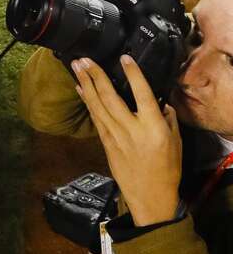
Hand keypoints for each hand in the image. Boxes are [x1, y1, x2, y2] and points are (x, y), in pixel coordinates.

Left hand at [72, 55, 183, 226]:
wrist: (149, 195)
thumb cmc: (167, 169)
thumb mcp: (175, 142)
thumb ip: (167, 118)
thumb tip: (158, 101)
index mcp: (153, 127)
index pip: (142, 95)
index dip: (133, 75)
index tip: (124, 58)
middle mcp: (131, 129)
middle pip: (110, 97)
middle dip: (96, 75)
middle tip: (85, 59)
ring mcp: (115, 135)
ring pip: (97, 104)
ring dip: (85, 83)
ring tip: (77, 66)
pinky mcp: (105, 142)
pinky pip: (94, 116)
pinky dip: (86, 100)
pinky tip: (80, 88)